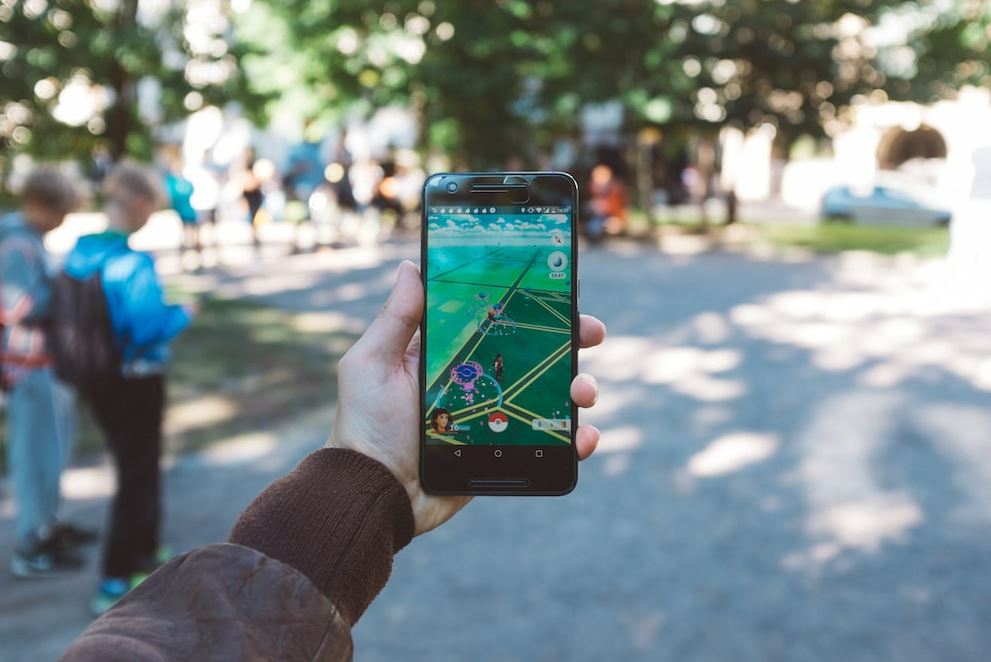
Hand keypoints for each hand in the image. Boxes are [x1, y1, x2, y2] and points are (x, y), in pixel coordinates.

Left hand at [329, 261, 605, 535]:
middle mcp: (479, 381)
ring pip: (552, 395)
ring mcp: (496, 417)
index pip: (499, 321)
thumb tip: (410, 266)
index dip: (531, 305)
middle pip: (536, 354)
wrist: (376, 493)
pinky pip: (551, 443)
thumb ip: (395, 319)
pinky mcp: (506, 452)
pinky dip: (577, 439)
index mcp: (450, 355)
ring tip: (584, 392)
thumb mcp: (372, 364)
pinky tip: (584, 437)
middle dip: (570, 339)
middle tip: (592, 332)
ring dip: (580, 387)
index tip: (561, 291)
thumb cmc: (366, 426)